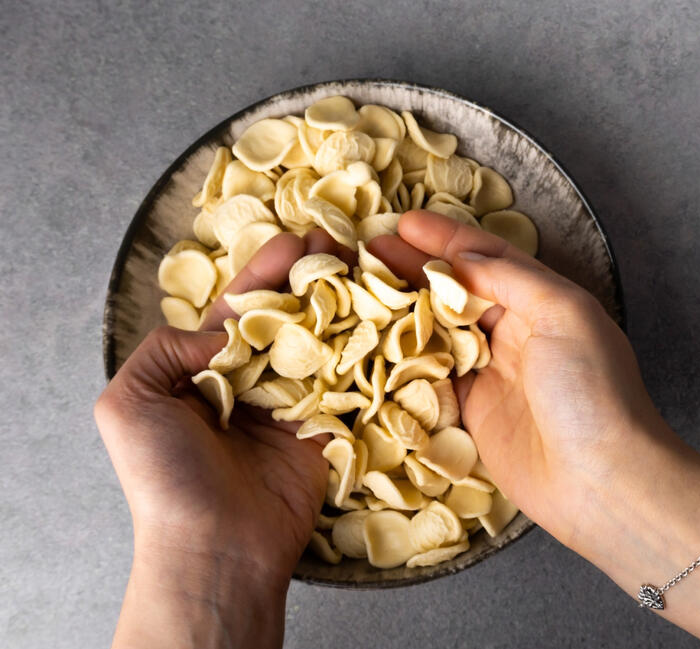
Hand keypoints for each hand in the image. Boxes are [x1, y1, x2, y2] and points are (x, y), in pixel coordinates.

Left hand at [95, 230, 352, 648]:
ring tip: (368, 269)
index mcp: (203, 369)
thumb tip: (224, 331)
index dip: (266, 270)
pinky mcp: (324, 429)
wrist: (215, 547)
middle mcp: (250, 380)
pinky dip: (366, 355)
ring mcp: (290, 404)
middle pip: (288, 317)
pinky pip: (348, 385)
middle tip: (342, 244)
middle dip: (312, 278)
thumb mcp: (129, 401)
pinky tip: (384, 321)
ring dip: (344, 307)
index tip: (298, 238)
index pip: (240, 307)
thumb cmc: (165, 478)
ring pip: (322, 344)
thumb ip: (166, 348)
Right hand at [370, 211, 684, 554]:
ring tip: (360, 287)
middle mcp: (516, 331)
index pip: (487, 258)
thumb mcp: (564, 313)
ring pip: (437, 330)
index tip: (405, 223)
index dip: (446, 238)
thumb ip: (513, 278)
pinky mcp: (471, 413)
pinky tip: (372, 342)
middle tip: (368, 250)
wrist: (599, 478)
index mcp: (542, 301)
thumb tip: (463, 257)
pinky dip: (403, 359)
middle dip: (413, 268)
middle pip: (455, 290)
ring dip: (401, 308)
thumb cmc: (591, 389)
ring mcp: (491, 373)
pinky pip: (430, 378)